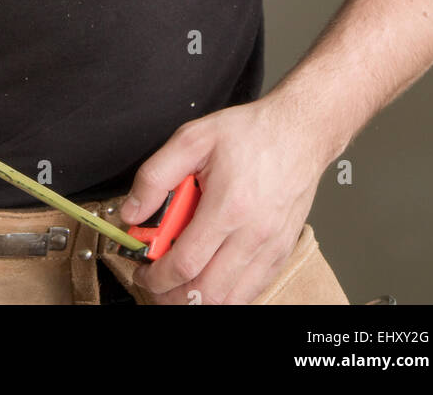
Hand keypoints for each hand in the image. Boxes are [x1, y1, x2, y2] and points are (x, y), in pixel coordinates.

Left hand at [119, 94, 328, 304]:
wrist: (299, 132)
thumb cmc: (251, 133)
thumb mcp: (192, 139)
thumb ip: (155, 176)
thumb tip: (132, 212)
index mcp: (229, 206)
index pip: (185, 263)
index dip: (156, 277)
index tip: (142, 271)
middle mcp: (254, 234)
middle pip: (207, 293)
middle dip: (172, 297)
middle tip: (155, 283)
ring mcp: (272, 248)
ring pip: (231, 299)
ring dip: (199, 300)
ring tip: (178, 284)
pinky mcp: (283, 252)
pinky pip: (252, 291)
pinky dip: (227, 294)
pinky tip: (210, 276)